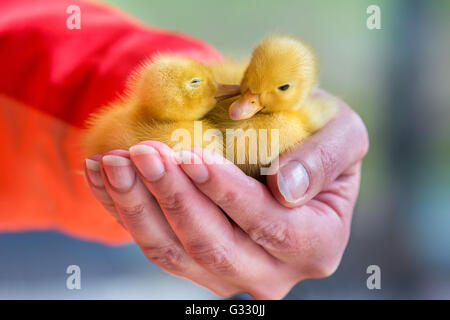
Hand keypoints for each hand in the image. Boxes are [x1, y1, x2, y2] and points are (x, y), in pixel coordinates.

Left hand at [84, 90, 368, 298]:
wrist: (287, 153)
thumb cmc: (315, 137)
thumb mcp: (341, 134)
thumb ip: (325, 158)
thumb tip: (288, 188)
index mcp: (318, 242)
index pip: (271, 224)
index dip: (228, 193)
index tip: (191, 155)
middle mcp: (274, 270)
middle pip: (215, 246)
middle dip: (174, 197)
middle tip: (143, 152)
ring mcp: (231, 274)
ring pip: (176, 253)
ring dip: (139, 206)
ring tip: (114, 162)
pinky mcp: (198, 266)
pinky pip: (156, 246)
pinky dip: (127, 211)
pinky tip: (105, 176)